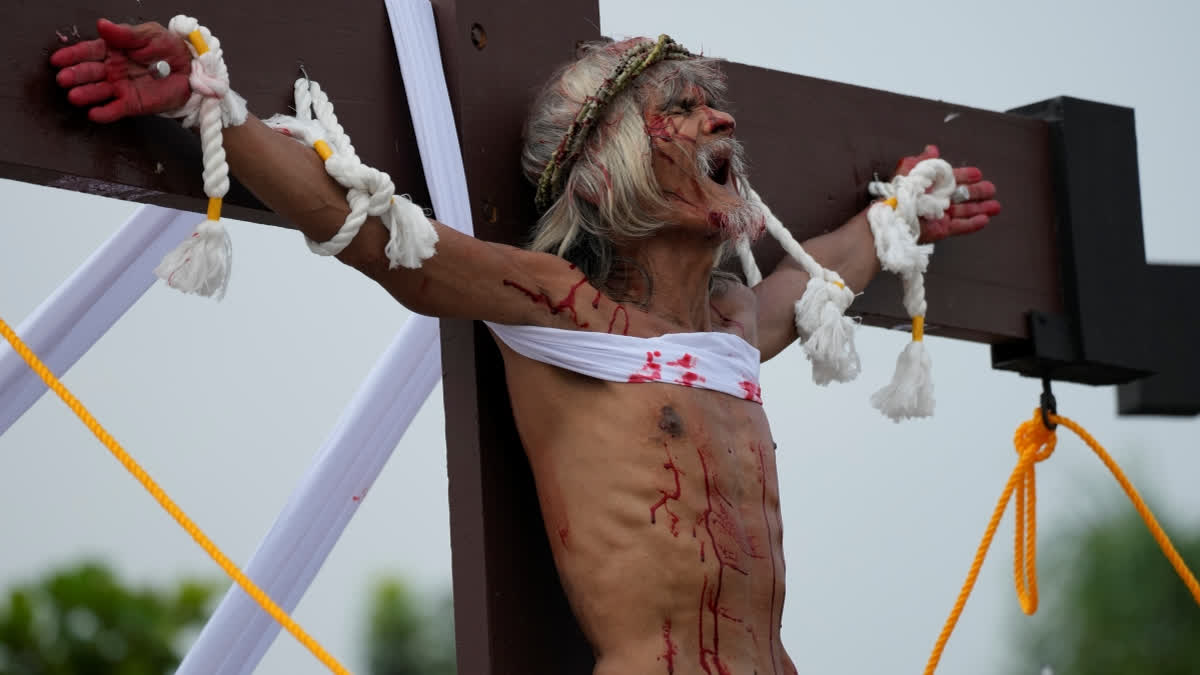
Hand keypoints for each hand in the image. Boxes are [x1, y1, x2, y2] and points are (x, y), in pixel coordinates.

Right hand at [50, 19, 192, 122]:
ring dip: (86, 94)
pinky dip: (104, 113)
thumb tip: (101, 25)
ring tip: (74, 96)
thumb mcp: (147, 34)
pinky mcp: (132, 104)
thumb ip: (124, 34)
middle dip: (75, 76)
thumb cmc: (167, 48)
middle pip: (89, 73)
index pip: (88, 52)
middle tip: (63, 80)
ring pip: (99, 92)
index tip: (57, 60)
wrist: (190, 68)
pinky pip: (115, 110)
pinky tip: (93, 114)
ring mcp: (120, 88)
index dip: (72, 56)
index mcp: (112, 50)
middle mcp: (112, 70)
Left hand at [895, 144, 1000, 242]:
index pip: (952, 179)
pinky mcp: (941, 230)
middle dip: (978, 192)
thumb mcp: (910, 170)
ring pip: (965, 212)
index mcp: (931, 185)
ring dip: (981, 208)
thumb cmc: (900, 192)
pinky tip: (985, 220)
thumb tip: (932, 149)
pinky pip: (960, 227)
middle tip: (991, 189)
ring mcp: (940, 215)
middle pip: (962, 196)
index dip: (965, 175)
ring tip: (995, 206)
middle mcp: (937, 200)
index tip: (978, 173)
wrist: (893, 216)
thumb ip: (923, 160)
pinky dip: (973, 224)